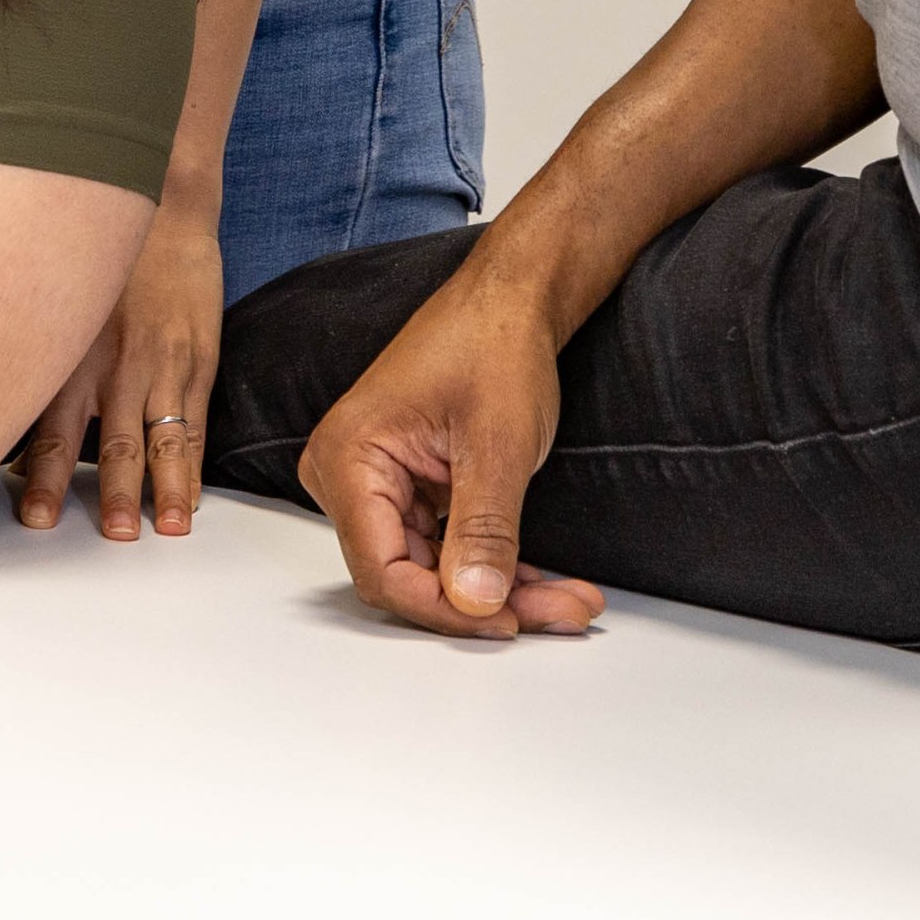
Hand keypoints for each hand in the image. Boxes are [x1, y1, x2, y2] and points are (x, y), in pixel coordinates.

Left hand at [10, 198, 224, 537]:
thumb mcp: (58, 307)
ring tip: (165, 530)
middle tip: (107, 537)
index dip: (43, 475)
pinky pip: (194, 424)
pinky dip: (193, 465)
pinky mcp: (196, 362)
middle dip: (107, 494)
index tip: (35, 516)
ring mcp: (159, 366)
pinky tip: (192, 497)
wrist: (161, 211)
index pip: (52, 428)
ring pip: (158, 439)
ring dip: (161, 490)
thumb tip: (1, 415)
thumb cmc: (99, 265)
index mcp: (71, 357)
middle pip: (107, 443)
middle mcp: (112, 366)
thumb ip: (40, 361)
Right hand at [295, 256, 607, 636]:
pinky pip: (445, 547)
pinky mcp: (410, 489)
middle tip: (562, 611)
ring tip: (570, 600)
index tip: (507, 619)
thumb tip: (474, 600)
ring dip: (501, 590)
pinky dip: (496, 564)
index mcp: (348, 459)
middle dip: (487, 603)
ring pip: (433, 570)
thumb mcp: (496, 444)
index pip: (382, 571)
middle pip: (409, 577)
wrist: (509, 301)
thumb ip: (482, 529)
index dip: (446, 608)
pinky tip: (546, 579)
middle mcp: (349, 476)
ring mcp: (378, 484)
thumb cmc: (492, 344)